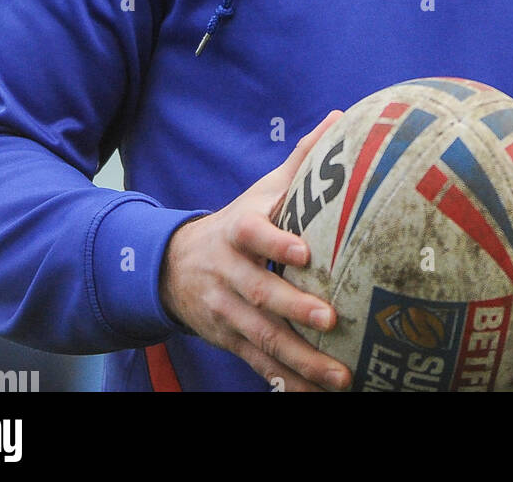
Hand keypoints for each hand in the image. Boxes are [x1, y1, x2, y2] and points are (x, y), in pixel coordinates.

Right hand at [160, 110, 351, 392]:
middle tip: (331, 319)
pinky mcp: (229, 340)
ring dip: (300, 359)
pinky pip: (258, 365)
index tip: (304, 252)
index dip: (276, 241)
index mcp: (238, 231)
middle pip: (260, 292)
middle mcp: (228, 273)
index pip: (254, 233)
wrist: (172, 267)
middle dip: (294, 309)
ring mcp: (225, 311)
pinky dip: (286, 382)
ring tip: (339, 374)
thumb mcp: (260, 190)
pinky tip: (315, 396)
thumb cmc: (236, 223)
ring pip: (261, 337)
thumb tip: (337, 117)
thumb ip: (299, 160)